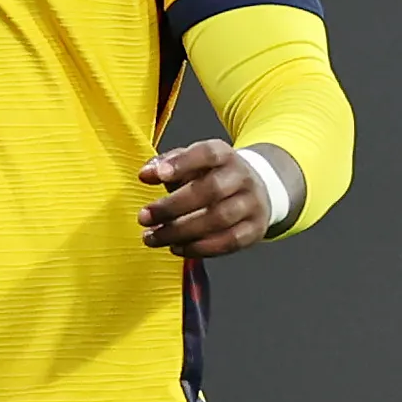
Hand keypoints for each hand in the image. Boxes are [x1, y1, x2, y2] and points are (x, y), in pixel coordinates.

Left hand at [138, 139, 282, 257]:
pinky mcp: (254, 229)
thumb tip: (145, 175)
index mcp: (225, 155)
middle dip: (173, 206)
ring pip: (219, 219)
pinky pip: (228, 242)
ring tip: (154, 237)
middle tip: (144, 217)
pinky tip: (176, 247)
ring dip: (181, 231)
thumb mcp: (191, 163)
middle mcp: (242, 177)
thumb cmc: (213, 177)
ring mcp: (252, 204)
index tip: (158, 175)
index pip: (207, 154)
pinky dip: (199, 248)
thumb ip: (165, 164)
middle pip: (211, 190)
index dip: (183, 163)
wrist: (256, 190)